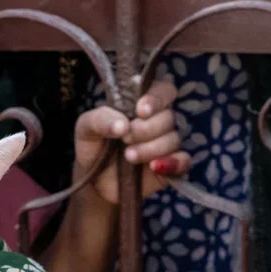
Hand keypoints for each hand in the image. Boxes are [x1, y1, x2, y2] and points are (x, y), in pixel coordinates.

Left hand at [72, 81, 188, 208]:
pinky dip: (173, 163)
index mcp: (141, 103)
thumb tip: (123, 125)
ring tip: (128, 156)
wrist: (94, 181)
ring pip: (173, 139)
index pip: (163, 90)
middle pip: (168, 117)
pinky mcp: (171, 165)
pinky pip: (184, 161)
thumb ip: (100, 119)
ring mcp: (166, 143)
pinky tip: (154, 166)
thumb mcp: (86, 128)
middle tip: (125, 139)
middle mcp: (158, 120)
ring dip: (150, 148)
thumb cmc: (93, 146)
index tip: (140, 111)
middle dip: (146, 129)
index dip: (156, 98)